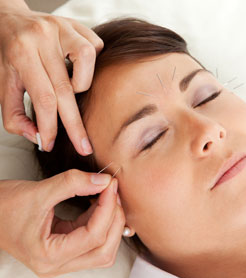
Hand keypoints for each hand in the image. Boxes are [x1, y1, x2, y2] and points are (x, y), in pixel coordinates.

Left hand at [0, 6, 102, 153]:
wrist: (8, 20)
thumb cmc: (9, 55)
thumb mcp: (4, 86)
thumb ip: (14, 116)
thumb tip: (37, 137)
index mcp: (21, 53)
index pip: (43, 99)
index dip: (50, 127)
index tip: (51, 145)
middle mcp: (42, 37)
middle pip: (67, 89)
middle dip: (76, 125)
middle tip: (84, 147)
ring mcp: (62, 28)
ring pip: (87, 59)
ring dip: (83, 83)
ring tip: (72, 87)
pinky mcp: (77, 24)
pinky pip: (96, 46)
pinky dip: (91, 63)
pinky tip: (79, 67)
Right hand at [0, 170, 125, 277]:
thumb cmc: (4, 206)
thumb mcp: (39, 191)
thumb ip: (73, 184)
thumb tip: (103, 181)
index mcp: (48, 256)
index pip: (93, 235)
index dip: (107, 207)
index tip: (110, 185)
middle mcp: (57, 264)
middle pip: (104, 250)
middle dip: (114, 219)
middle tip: (113, 192)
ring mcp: (61, 259)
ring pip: (102, 249)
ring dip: (111, 223)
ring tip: (108, 197)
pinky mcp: (64, 249)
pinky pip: (93, 240)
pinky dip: (101, 221)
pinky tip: (99, 203)